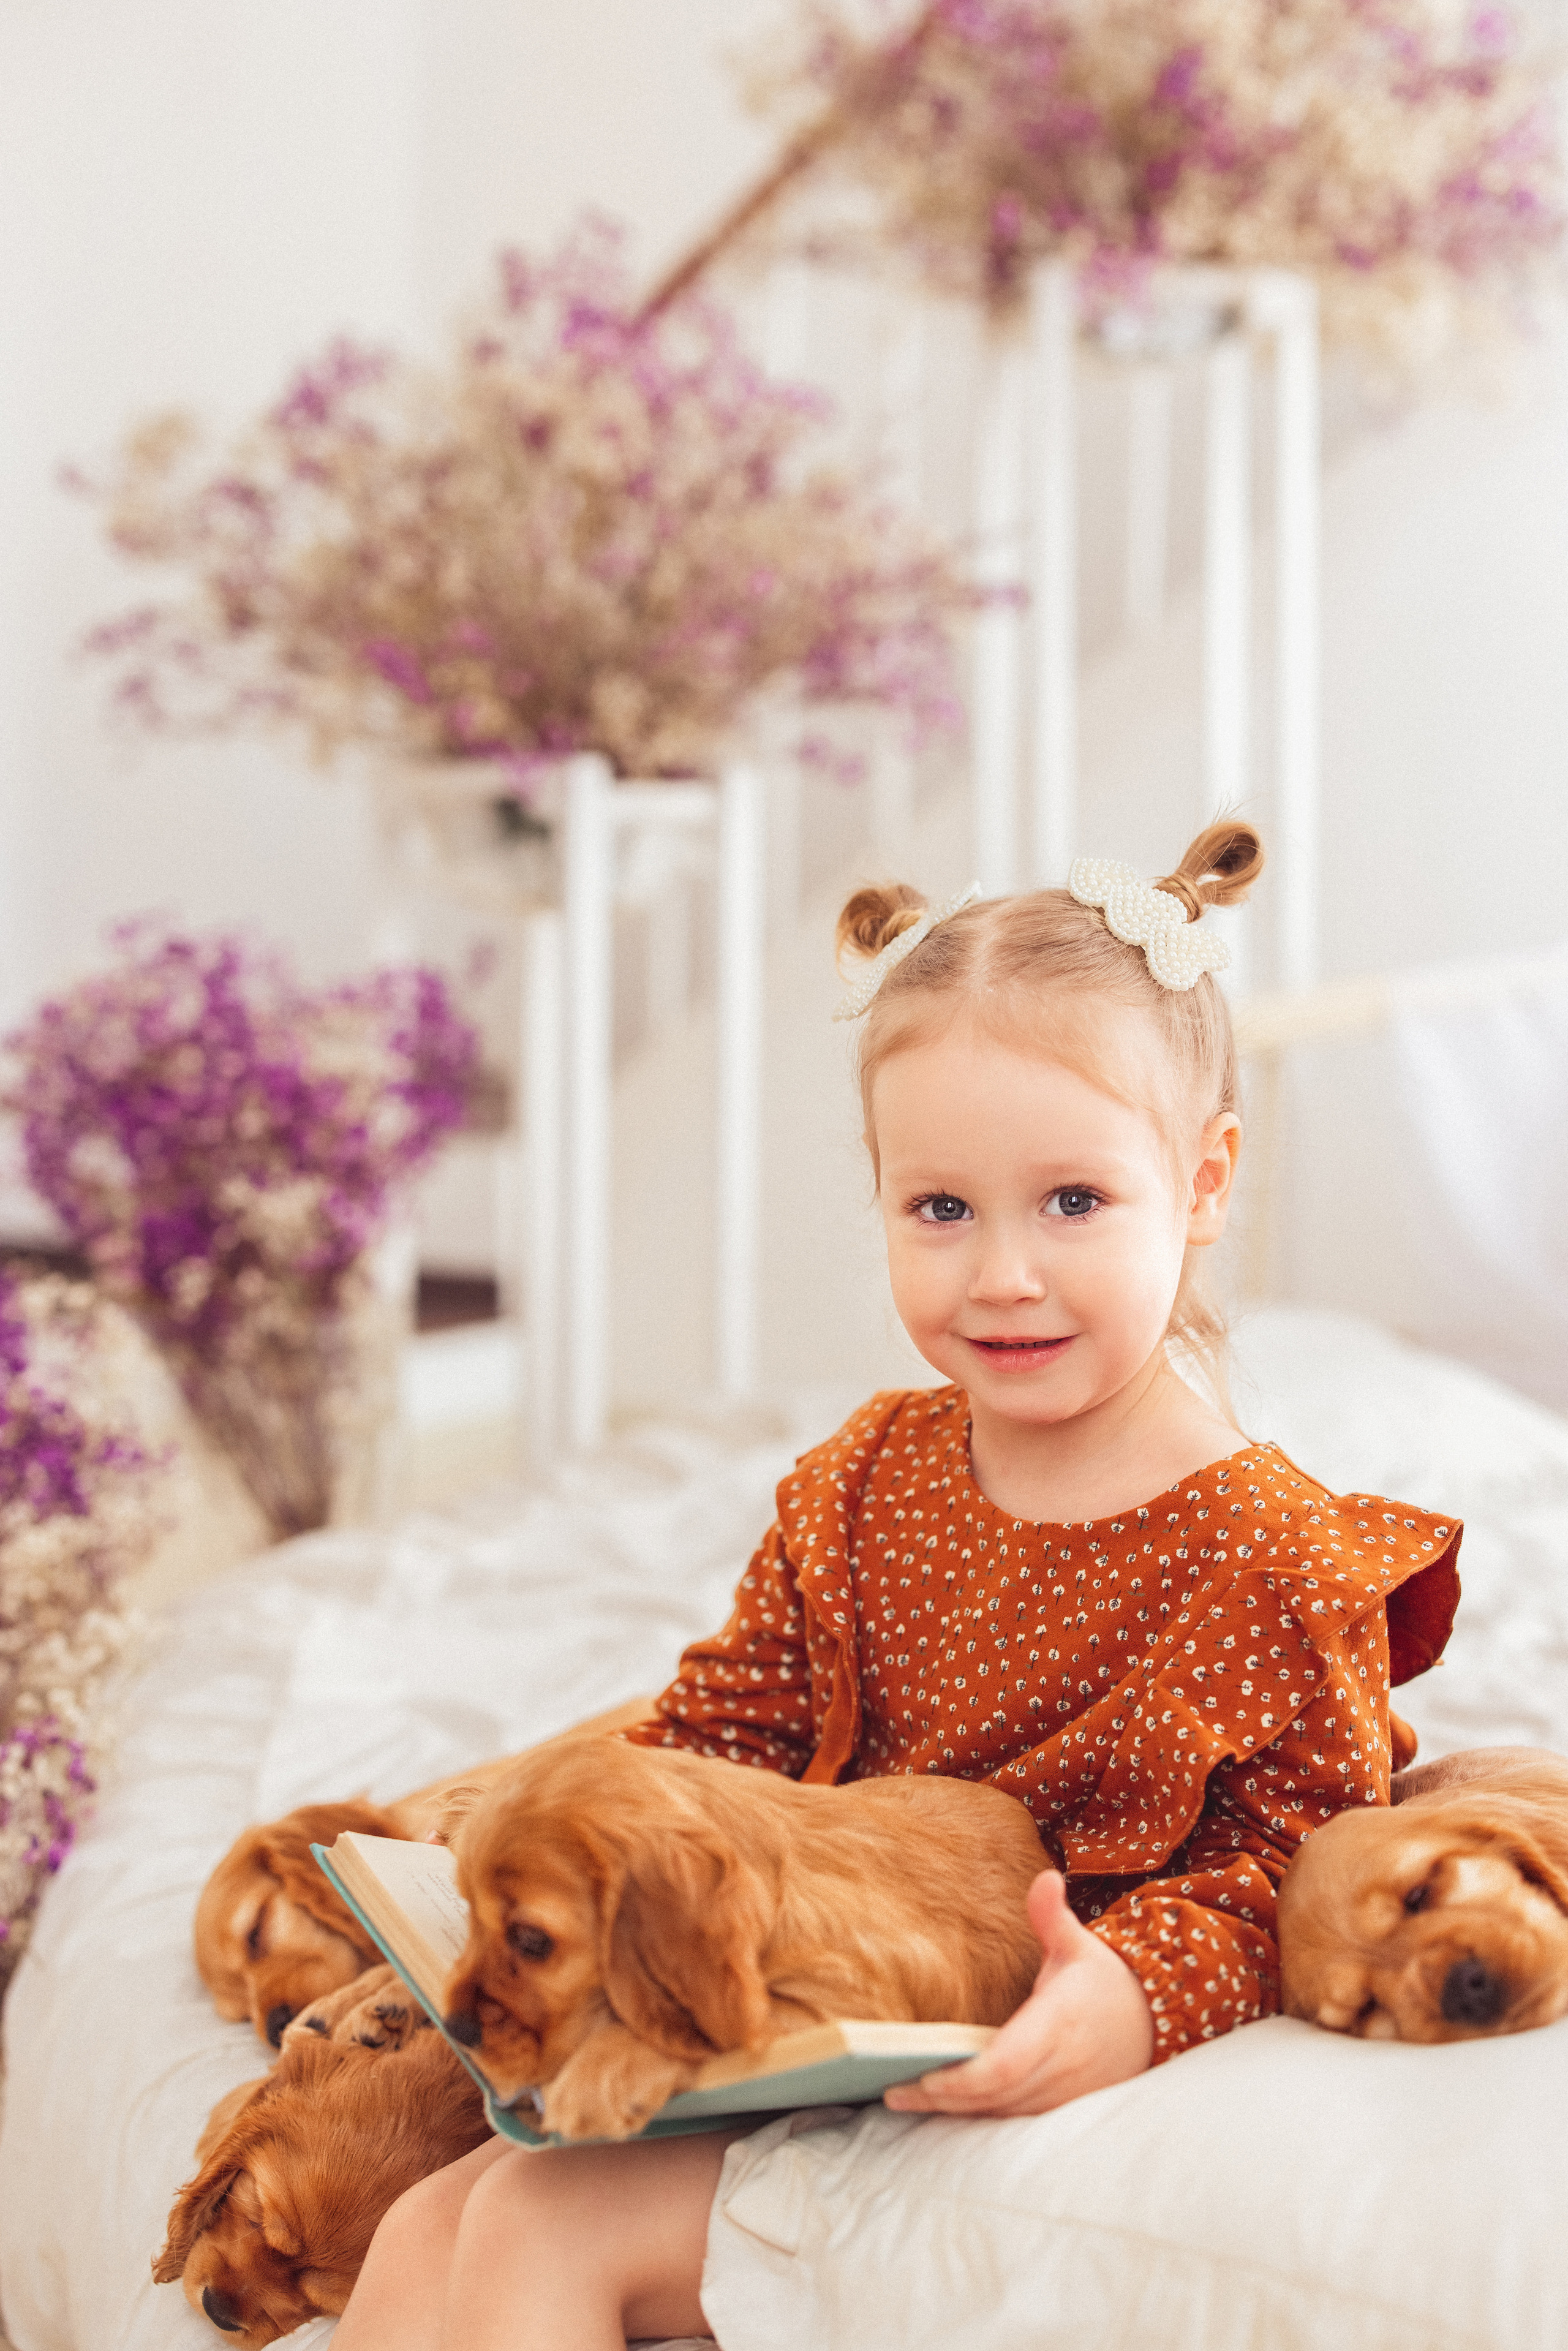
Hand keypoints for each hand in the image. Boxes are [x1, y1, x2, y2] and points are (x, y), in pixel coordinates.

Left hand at [885, 1870, 1153, 2117]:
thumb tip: (1045, 1876)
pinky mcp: (1065, 2107)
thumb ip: (1051, 1917)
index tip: (926, 2077)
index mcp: (1058, 2023)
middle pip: (995, 2095)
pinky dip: (981, 2117)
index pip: (1005, 2065)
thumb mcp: (1077, 1944)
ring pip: (1003, 2113)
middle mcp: (1061, 2065)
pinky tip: (945, 2110)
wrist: (1152, 2020)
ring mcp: (1065, 2093)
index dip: (964, 2079)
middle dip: (943, 2099)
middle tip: (893, 2092)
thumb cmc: (1102, 1980)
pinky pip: (1017, 2120)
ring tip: (903, 2099)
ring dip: (955, 2113)